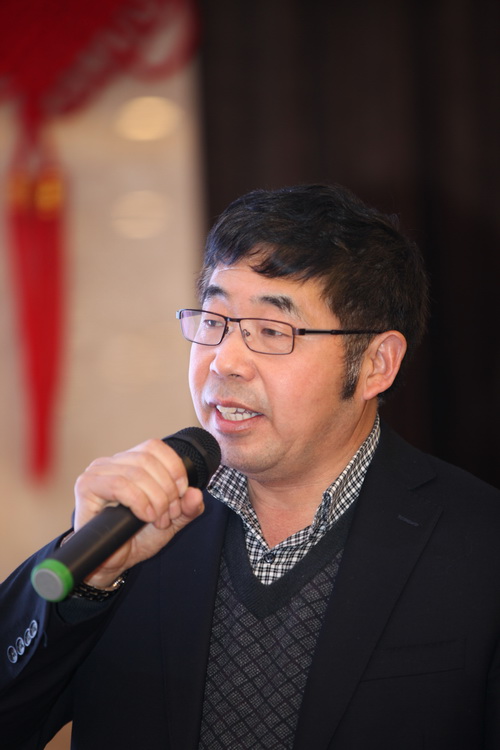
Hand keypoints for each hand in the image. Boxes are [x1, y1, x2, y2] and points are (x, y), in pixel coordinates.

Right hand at [73, 438, 203, 587]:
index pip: (154, 447)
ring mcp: (97, 473)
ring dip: (155, 499)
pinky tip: (144, 516)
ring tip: (157, 519)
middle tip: (169, 514)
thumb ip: (188, 508)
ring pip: (136, 473)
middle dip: (167, 489)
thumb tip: (196, 493)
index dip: (174, 468)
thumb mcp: (171, 520)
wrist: (113, 561)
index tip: (181, 493)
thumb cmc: (137, 537)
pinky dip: (138, 501)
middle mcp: (112, 462)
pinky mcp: (86, 487)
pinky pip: (118, 485)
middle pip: (148, 460)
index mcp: (131, 462)